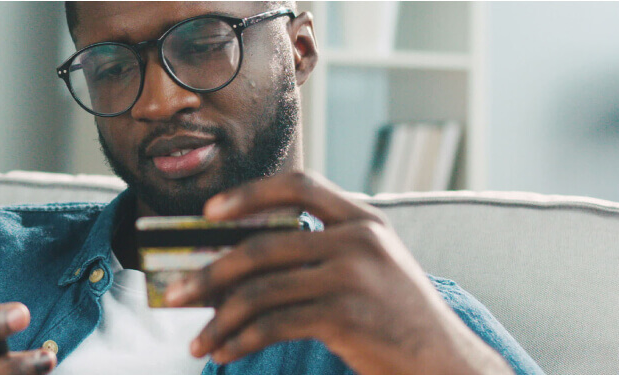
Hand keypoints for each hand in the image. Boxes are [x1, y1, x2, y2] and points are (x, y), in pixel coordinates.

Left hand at [163, 172, 511, 374]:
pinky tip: (224, 354)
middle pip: (262, 246)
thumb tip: (238, 261)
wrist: (445, 363)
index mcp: (364, 219)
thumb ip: (325, 250)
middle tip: (173, 293)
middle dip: (209, 273)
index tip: (209, 212)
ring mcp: (352, 277)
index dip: (249, 194)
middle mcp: (359, 240)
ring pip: (260, 290)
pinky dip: (240, 342)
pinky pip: (273, 325)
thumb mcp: (374, 266)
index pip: (300, 184)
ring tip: (197, 341)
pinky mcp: (345, 317)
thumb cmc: (399, 317)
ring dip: (218, 319)